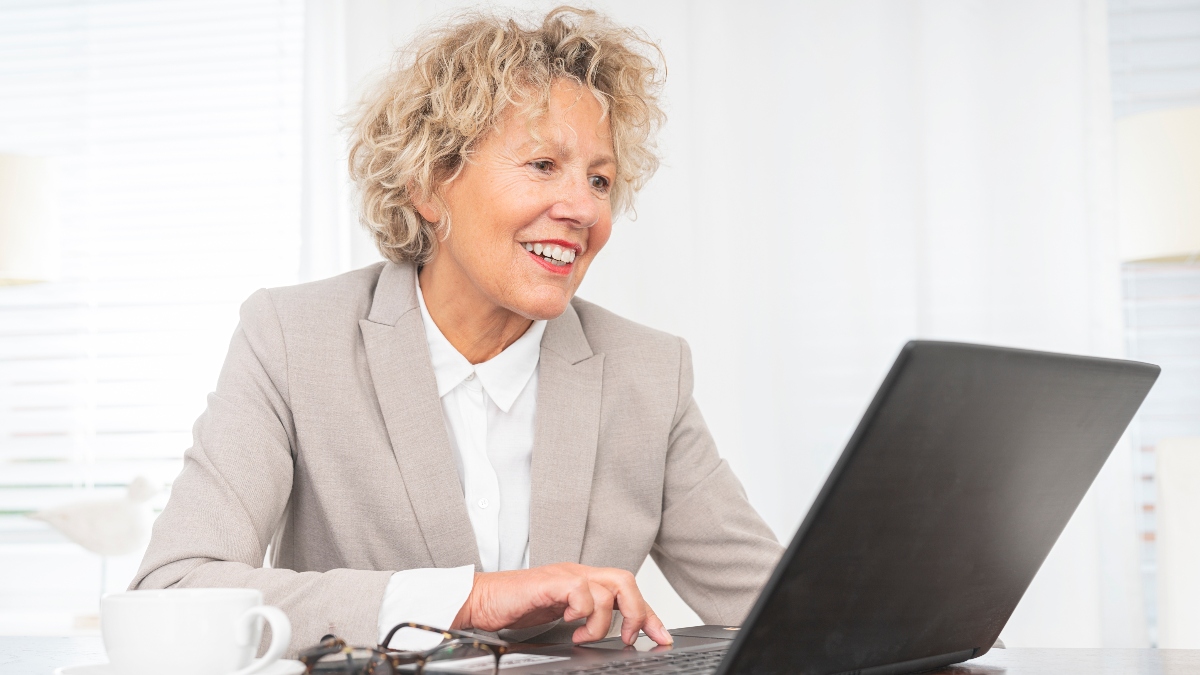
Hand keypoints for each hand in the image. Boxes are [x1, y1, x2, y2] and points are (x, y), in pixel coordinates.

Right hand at [451, 563, 672, 645]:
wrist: (481, 600)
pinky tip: (570, 623)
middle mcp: (577, 573)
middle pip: (626, 581)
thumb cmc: (513, 608)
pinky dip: (583, 611)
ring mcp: (564, 575)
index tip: (660, 636)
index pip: (625, 590)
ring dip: (605, 621)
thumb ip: (583, 620)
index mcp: (582, 580)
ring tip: (587, 636)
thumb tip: (610, 638)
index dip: (647, 614)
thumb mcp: (559, 616)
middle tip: (630, 638)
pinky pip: (582, 590)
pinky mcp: (550, 582)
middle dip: (638, 613)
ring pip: (609, 587)